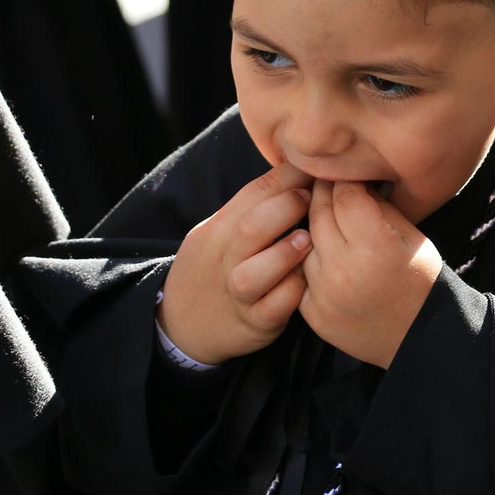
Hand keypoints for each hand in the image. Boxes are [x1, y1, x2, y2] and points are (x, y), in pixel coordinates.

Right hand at [158, 163, 314, 364]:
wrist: (181, 324)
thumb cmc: (215, 268)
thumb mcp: (219, 232)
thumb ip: (252, 208)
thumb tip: (298, 172)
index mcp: (218, 230)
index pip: (251, 194)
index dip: (286, 176)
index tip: (312, 170)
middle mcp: (225, 260)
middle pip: (250, 228)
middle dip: (286, 207)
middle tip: (312, 200)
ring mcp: (239, 294)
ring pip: (255, 274)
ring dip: (285, 253)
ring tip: (308, 241)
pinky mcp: (254, 324)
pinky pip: (275, 308)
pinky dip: (293, 293)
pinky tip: (308, 280)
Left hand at [299, 180, 443, 368]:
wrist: (419, 338)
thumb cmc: (420, 282)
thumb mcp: (411, 236)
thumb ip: (379, 206)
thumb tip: (353, 178)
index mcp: (375, 246)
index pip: (344, 196)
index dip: (343, 179)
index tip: (343, 172)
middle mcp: (343, 269)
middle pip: (318, 214)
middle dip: (321, 194)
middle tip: (326, 183)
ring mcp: (324, 294)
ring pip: (304, 242)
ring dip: (311, 228)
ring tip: (325, 221)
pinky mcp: (312, 313)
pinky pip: (300, 273)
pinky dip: (309, 261)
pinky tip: (323, 255)